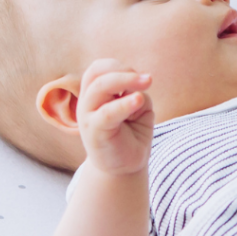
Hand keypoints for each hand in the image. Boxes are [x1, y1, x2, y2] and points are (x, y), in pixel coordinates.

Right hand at [77, 59, 154, 175]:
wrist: (124, 168)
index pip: (100, 68)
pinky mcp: (94, 131)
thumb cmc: (131, 136)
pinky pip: (107, 112)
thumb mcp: (139, 109)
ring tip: (147, 82)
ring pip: (100, 87)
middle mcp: (88, 102)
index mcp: (95, 94)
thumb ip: (137, 94)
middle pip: (98, 73)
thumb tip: (136, 89)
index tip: (141, 78)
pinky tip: (138, 100)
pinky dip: (123, 104)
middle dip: (124, 71)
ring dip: (125, 80)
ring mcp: (88, 115)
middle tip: (148, 79)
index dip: (120, 66)